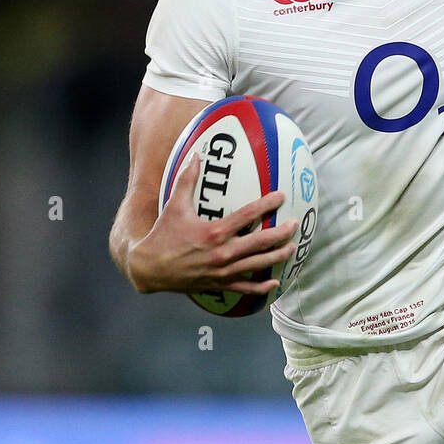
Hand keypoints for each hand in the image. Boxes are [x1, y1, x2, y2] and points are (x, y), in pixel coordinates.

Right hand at [127, 157, 300, 294]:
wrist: (149, 268)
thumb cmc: (163, 236)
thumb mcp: (174, 206)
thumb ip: (187, 179)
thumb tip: (195, 155)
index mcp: (214, 232)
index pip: (248, 216)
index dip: (267, 205)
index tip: (281, 196)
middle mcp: (222, 253)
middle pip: (261, 243)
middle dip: (281, 233)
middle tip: (294, 224)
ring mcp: (222, 271)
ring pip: (258, 265)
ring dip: (277, 256)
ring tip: (292, 248)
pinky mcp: (219, 285)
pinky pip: (245, 288)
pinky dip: (261, 287)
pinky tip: (275, 282)